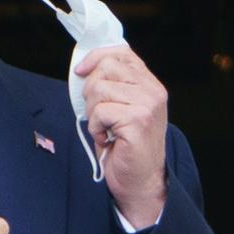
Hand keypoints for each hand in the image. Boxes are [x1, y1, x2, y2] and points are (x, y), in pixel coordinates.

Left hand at [75, 46, 167, 228]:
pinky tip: (107, 138)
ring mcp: (147, 104)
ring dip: (93, 112)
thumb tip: (83, 68)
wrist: (139, 180)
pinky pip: (100, 112)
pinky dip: (96, 128)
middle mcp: (153, 90)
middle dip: (90, 91)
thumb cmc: (125, 146)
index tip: (80, 71)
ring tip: (105, 128)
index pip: (121, 53)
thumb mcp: (120, 108)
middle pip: (105, 68)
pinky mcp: (138, 120)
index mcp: (149, 84)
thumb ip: (112, 85)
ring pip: (99, 89)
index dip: (96, 58)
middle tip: (98, 114)